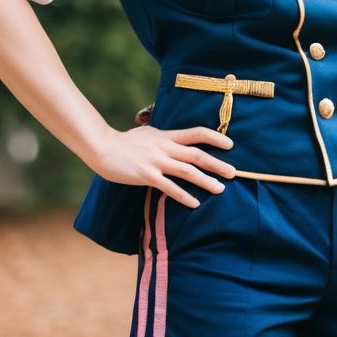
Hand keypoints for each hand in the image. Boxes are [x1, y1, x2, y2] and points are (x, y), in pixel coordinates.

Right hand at [92, 125, 236, 208]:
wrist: (102, 147)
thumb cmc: (124, 142)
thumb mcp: (147, 133)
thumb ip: (163, 137)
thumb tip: (174, 138)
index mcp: (167, 136)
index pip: (196, 133)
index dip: (215, 137)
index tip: (230, 144)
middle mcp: (165, 147)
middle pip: (197, 154)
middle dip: (217, 163)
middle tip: (234, 172)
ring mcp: (156, 161)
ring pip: (187, 171)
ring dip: (206, 181)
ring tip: (220, 189)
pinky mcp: (147, 175)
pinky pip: (169, 187)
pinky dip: (184, 196)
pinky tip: (195, 203)